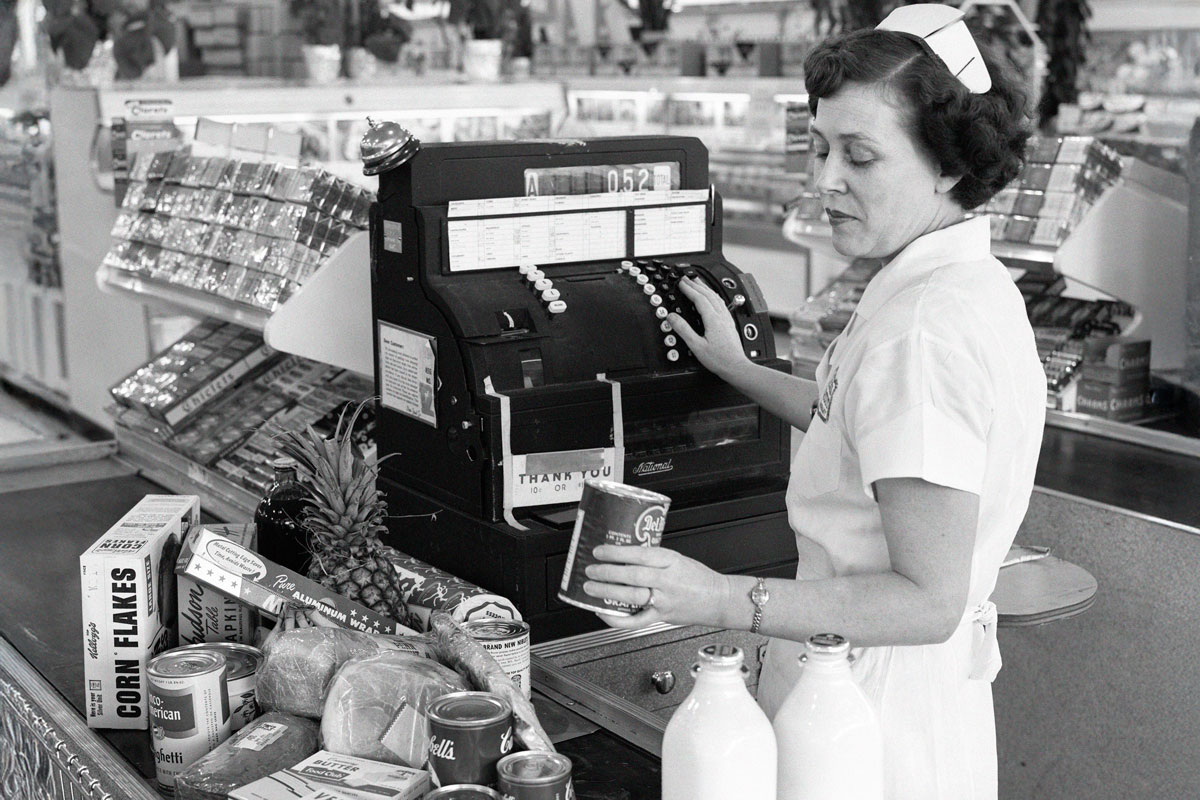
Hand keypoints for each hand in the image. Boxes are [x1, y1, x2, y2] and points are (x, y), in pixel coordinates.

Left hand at [583, 544, 730, 629]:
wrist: (718, 599)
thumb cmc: (698, 578)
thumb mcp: (677, 558)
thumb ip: (653, 558)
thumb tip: (623, 555)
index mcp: (671, 561)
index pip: (640, 555)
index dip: (617, 553)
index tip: (600, 551)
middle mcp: (667, 581)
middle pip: (633, 576)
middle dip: (607, 573)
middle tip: (590, 570)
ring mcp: (664, 601)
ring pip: (632, 597)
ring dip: (607, 593)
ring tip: (591, 588)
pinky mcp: (661, 617)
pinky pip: (636, 621)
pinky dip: (616, 619)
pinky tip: (603, 612)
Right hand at [669, 277, 748, 381]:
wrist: (735, 366)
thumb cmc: (719, 359)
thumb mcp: (696, 346)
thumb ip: (684, 330)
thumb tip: (673, 317)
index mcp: (713, 320)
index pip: (699, 299)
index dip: (689, 289)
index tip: (681, 283)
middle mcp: (721, 317)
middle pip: (708, 295)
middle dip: (696, 285)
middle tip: (686, 278)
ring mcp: (726, 319)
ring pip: (716, 297)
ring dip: (705, 288)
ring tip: (698, 282)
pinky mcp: (729, 323)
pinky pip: (721, 303)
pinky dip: (713, 295)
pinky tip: (712, 297)